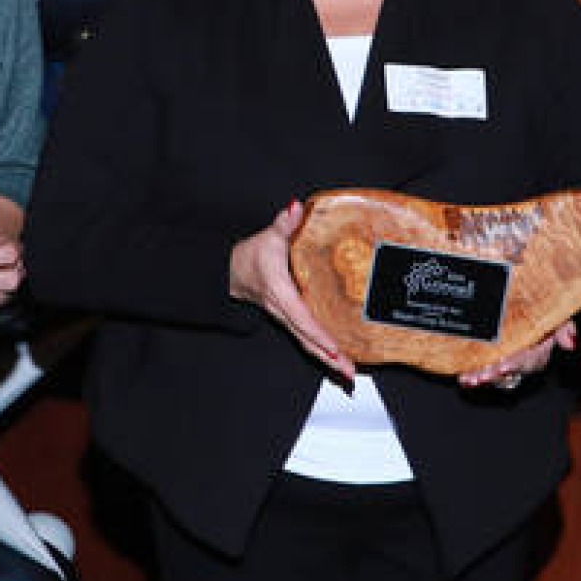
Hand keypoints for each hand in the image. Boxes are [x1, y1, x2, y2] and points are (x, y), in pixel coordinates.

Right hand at [229, 200, 354, 380]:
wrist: (230, 271)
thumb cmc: (251, 255)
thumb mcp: (268, 236)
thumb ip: (284, 223)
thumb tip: (296, 208)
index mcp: (279, 291)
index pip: (300, 315)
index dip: (317, 332)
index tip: (333, 346)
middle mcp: (283, 310)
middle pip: (306, 339)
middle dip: (328, 357)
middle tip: (349, 371)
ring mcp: (286, 319)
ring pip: (307, 343)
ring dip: (327, 360)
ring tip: (348, 373)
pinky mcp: (290, 321)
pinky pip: (306, 339)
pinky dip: (322, 351)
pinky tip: (338, 360)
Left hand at [459, 319, 576, 391]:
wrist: (529, 308)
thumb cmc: (545, 315)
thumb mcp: (558, 317)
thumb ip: (565, 327)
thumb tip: (570, 343)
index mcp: (539, 350)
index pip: (529, 360)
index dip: (516, 364)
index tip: (503, 366)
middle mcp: (524, 360)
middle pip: (509, 371)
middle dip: (495, 376)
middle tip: (481, 378)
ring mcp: (510, 362)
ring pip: (497, 375)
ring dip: (483, 378)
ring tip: (470, 380)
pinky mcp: (496, 362)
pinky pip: (487, 372)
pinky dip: (474, 376)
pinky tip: (464, 379)